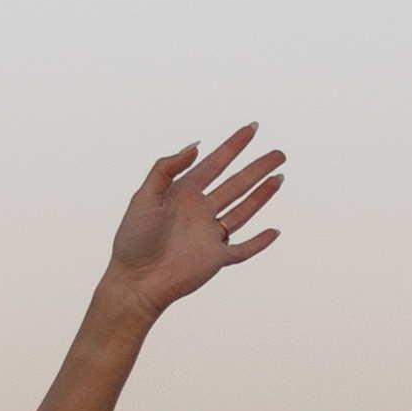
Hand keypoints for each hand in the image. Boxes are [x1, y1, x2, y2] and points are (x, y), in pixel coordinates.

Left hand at [104, 125, 284, 312]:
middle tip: (279, 154)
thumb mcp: (143, 197)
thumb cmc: (133, 241)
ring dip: (262, 195)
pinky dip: (259, 242)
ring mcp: (209, 235)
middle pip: (236, 184)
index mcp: (183, 194)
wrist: (135, 282)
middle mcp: (199, 212)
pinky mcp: (215, 259)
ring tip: (279, 177)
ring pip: (243, 210)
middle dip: (257, 168)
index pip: (214, 164)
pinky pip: (243, 249)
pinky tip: (274, 231)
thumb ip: (165, 169)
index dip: (233, 146)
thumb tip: (195, 147)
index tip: (252, 128)